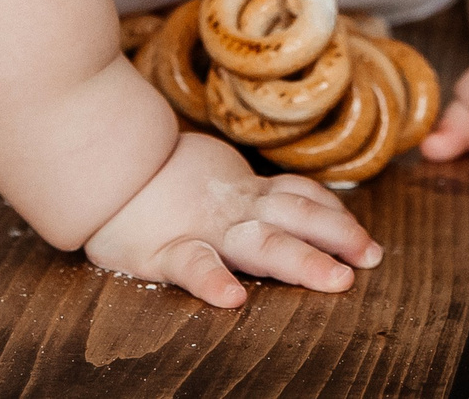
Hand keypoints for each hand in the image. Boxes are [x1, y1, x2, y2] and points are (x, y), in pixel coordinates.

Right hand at [83, 131, 382, 306]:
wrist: (96, 168)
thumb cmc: (155, 180)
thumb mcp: (209, 178)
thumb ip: (249, 191)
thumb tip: (300, 202)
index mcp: (242, 195)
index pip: (298, 196)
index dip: (334, 213)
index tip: (368, 241)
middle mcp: (231, 211)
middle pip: (293, 219)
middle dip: (335, 236)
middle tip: (372, 258)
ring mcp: (201, 229)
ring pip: (259, 243)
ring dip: (300, 259)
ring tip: (335, 280)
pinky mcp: (162, 252)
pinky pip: (191, 265)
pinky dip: (211, 280)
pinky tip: (231, 299)